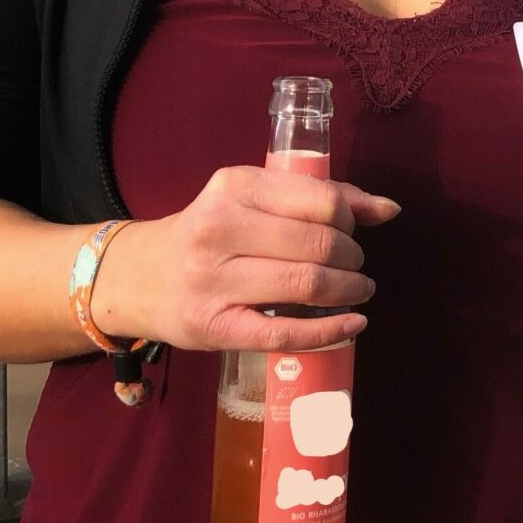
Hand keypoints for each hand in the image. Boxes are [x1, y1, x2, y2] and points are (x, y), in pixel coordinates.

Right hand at [88, 165, 398, 351]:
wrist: (134, 278)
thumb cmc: (206, 234)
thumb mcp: (251, 200)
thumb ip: (318, 198)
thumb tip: (388, 209)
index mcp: (234, 187)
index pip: (321, 201)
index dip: (351, 220)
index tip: (352, 231)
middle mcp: (220, 229)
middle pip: (320, 245)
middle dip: (353, 258)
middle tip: (354, 266)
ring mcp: (214, 281)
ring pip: (307, 285)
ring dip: (349, 290)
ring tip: (356, 290)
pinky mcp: (214, 327)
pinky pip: (286, 334)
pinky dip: (330, 331)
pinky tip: (352, 324)